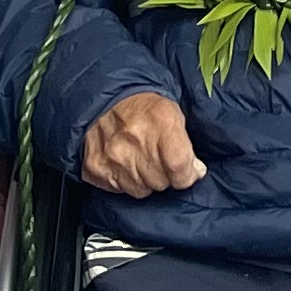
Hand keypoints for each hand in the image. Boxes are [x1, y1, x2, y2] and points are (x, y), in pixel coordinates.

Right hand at [79, 92, 202, 196]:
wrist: (106, 100)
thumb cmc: (145, 107)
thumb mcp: (174, 113)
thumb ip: (187, 145)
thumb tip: (195, 172)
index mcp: (161, 121)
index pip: (180, 166)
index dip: (187, 175)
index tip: (188, 171)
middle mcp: (134, 140)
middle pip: (161, 182)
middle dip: (166, 175)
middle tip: (159, 159)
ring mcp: (112, 155)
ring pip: (141, 190)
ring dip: (145, 180)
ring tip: (141, 159)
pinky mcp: (95, 167)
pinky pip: (119, 190)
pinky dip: (125, 181)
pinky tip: (125, 163)